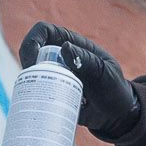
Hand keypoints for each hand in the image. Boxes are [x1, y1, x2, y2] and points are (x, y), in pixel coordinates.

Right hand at [19, 22, 142, 139]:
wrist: (118, 114)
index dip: (32, 41)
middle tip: (37, 87)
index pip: (44, 31)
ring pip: (30, 75)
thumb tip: (64, 47)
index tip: (32, 62)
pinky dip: (32, 100)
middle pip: (31, 54)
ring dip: (30, 86)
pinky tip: (39, 110)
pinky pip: (35, 93)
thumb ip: (88, 61)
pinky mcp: (52, 94)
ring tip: (43, 101)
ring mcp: (54, 76)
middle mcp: (59, 58)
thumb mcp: (105, 73)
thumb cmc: (114, 88)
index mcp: (73, 45)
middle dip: (28, 69)